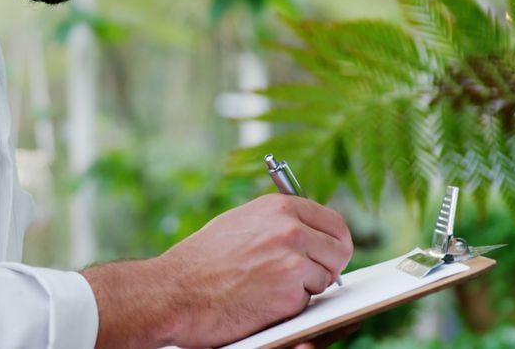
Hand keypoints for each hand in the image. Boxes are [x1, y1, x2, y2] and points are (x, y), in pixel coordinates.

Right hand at [81, 194, 352, 348]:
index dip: (334, 243)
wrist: (174, 291)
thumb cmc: (200, 262)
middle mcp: (289, 227)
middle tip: (306, 279)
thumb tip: (308, 232)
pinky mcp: (290, 290)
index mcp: (278, 207)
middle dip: (327, 267)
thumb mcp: (240, 224)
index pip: (334, 222)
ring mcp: (292, 258)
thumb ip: (276, 223)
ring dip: (307, 288)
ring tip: (270, 288)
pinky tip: (263, 301)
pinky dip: (292, 306)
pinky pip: (310, 301)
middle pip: (339, 250)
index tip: (330, 255)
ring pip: (327, 277)